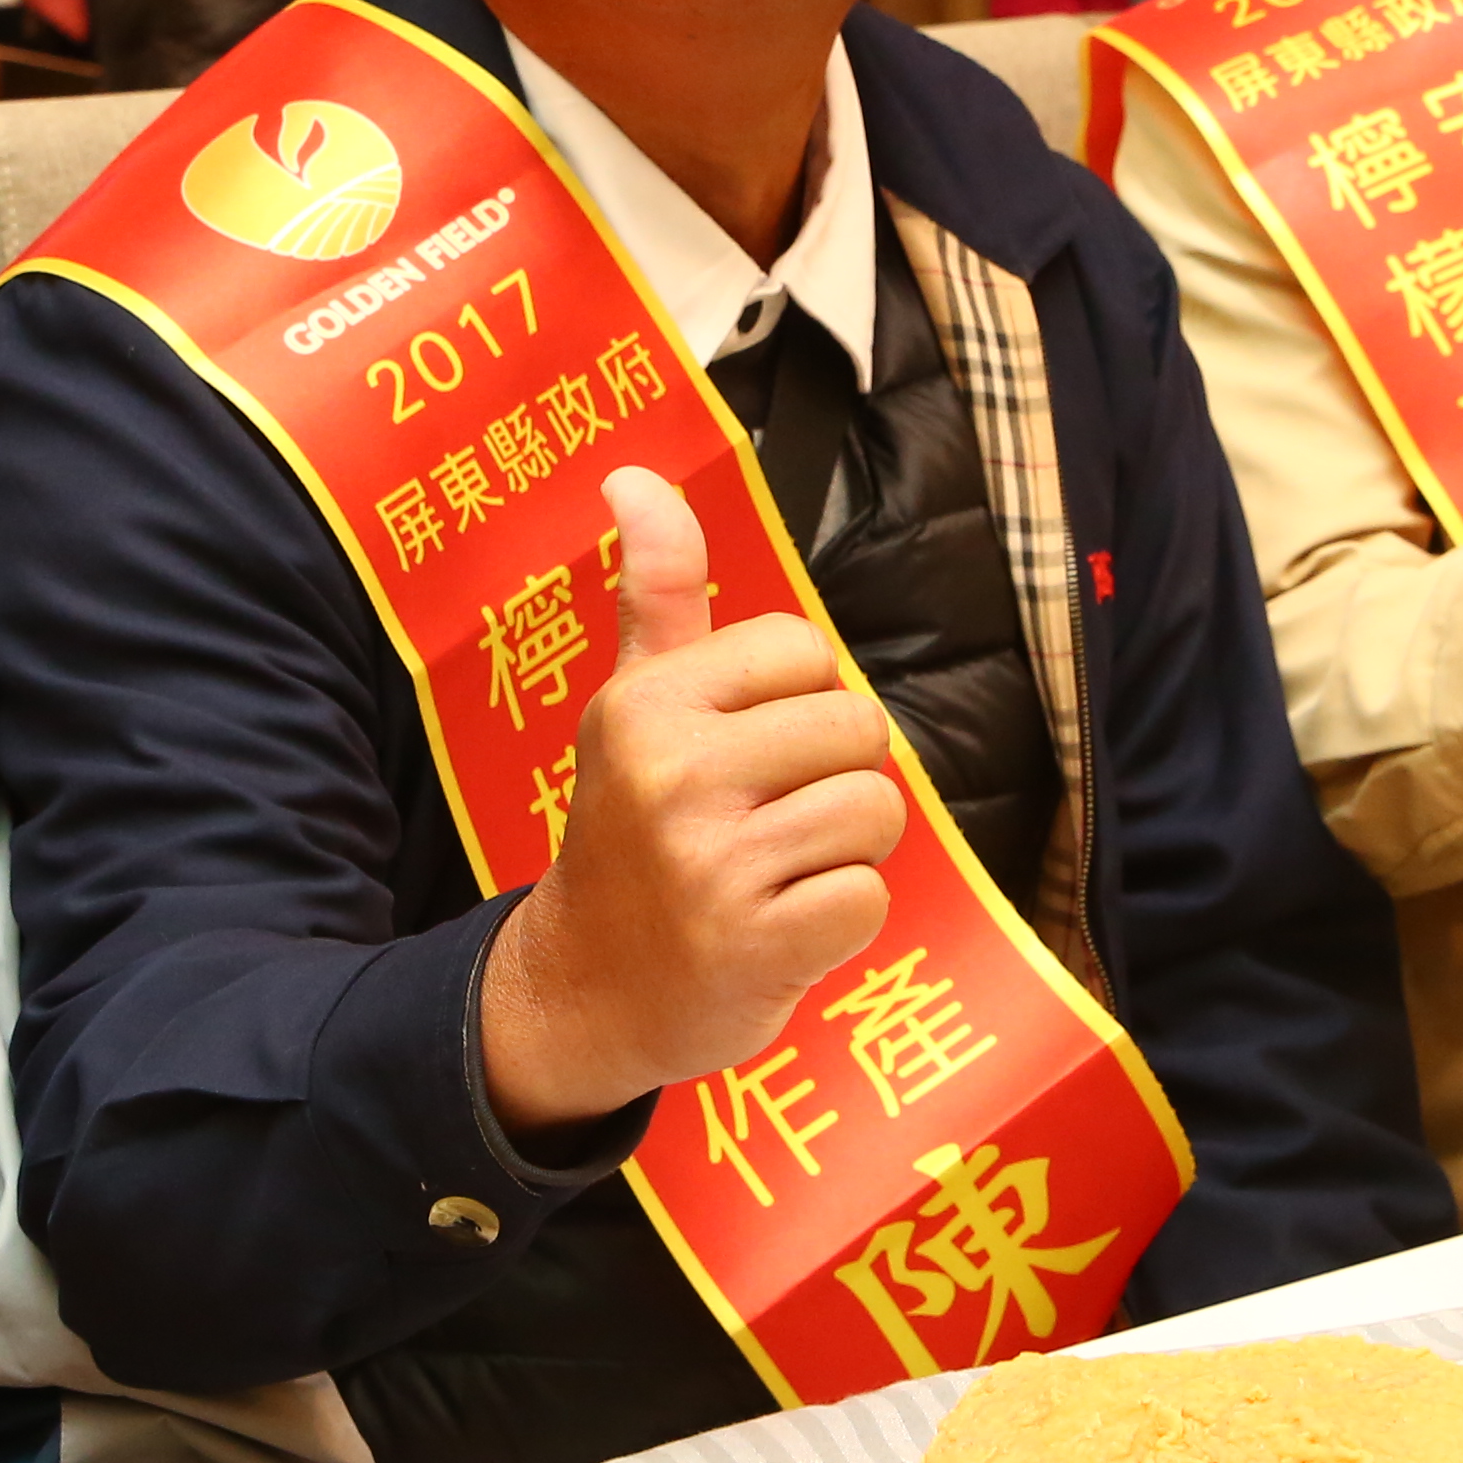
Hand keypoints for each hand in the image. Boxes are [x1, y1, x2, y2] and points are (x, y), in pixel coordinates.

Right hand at [477, 463, 908, 1124]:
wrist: (586, 988)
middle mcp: (674, 774)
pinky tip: (781, 929)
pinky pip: (871, 897)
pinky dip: (842, 922)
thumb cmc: (632, 831)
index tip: (744, 752)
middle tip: (766, 823)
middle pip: (858, 727)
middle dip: (834, 778)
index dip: (800, 703)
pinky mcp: (757, 943)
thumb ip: (655, 589)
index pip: (808, 652)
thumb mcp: (633, 704)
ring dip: (845, 852)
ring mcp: (714, 863)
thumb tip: (635, 475)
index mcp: (648, 703)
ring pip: (876, 810)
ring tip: (777, 875)